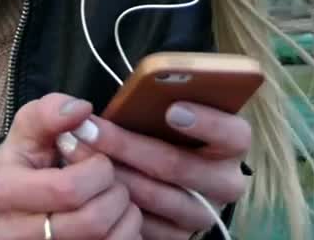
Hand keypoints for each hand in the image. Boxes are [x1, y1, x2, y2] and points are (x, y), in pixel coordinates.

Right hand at [0, 93, 141, 239]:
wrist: (14, 205)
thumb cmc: (28, 162)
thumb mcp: (29, 129)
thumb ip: (51, 111)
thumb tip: (81, 110)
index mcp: (5, 193)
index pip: (68, 189)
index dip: (98, 170)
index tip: (98, 160)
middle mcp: (15, 235)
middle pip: (93, 221)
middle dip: (116, 194)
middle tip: (111, 182)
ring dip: (125, 217)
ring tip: (114, 200)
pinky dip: (127, 235)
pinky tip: (115, 222)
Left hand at [60, 102, 250, 238]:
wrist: (160, 169)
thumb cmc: (163, 128)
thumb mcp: (168, 107)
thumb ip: (158, 95)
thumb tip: (138, 88)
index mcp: (233, 144)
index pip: (235, 135)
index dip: (207, 122)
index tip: (171, 109)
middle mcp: (226, 182)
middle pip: (180, 166)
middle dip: (129, 146)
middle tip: (92, 129)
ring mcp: (204, 213)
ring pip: (157, 196)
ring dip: (113, 173)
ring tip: (77, 151)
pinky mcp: (180, 236)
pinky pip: (145, 223)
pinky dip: (115, 201)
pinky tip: (89, 182)